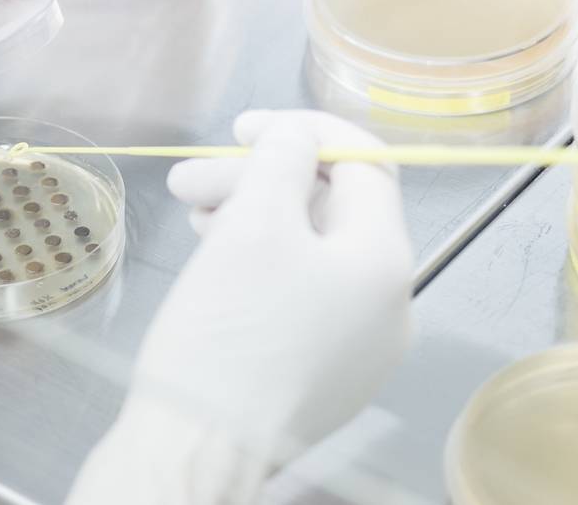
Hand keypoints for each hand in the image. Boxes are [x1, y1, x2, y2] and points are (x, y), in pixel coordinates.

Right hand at [67, 110, 413, 504]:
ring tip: (192, 214)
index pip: (364, 163)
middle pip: (330, 208)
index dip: (303, 131)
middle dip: (260, 180)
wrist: (201, 449)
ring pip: (310, 252)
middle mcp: (388, 305)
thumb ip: (283, 160)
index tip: (241, 128)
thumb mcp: (254, 223)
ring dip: (252, 218)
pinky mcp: (322, 375)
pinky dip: (259, 265)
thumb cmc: (229, 332)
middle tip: (189, 179)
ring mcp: (358, 347)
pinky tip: (212, 260)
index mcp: (386, 262)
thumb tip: (297, 138)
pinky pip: (301, 296)